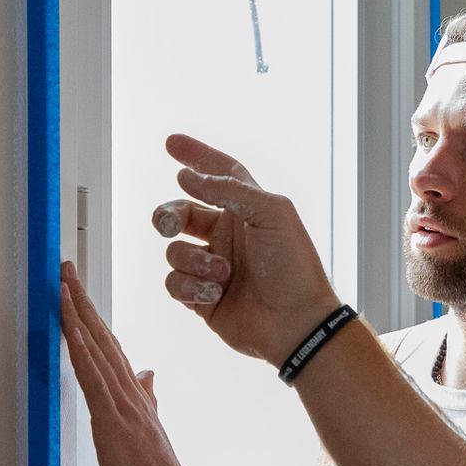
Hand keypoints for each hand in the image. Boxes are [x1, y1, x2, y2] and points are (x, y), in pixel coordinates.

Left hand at [59, 261, 209, 465]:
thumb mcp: (148, 433)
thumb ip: (148, 400)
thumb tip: (147, 375)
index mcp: (136, 396)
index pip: (111, 346)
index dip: (92, 316)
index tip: (78, 289)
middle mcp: (130, 392)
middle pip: (102, 336)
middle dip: (81, 300)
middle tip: (66, 267)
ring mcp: (122, 403)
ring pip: (97, 347)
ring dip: (77, 312)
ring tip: (63, 281)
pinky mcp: (113, 419)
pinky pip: (93, 374)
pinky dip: (80, 345)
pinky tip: (70, 324)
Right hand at [152, 134, 342, 363]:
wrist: (296, 323)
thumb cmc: (293, 266)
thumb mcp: (271, 213)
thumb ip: (227, 189)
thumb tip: (185, 177)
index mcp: (247, 210)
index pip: (218, 174)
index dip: (196, 157)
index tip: (171, 143)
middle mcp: (228, 235)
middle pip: (181, 213)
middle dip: (168, 215)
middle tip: (169, 224)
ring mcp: (212, 266)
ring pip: (174, 251)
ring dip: (194, 261)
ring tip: (224, 274)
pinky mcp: (201, 297)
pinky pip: (174, 283)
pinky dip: (191, 287)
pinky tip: (216, 295)